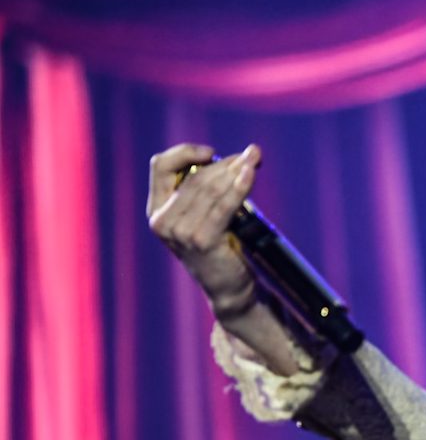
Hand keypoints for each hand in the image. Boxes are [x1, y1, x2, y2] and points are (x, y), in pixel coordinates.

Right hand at [147, 142, 260, 311]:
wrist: (228, 287)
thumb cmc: (220, 247)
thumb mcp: (203, 215)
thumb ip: (207, 190)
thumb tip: (240, 159)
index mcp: (156, 209)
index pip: (160, 166)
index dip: (186, 153)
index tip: (213, 153)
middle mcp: (162, 220)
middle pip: (194, 177)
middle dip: (225, 163)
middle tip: (252, 154)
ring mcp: (180, 232)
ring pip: (210, 188)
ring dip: (236, 171)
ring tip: (255, 159)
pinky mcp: (202, 241)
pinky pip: (224, 206)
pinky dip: (240, 187)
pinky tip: (251, 174)